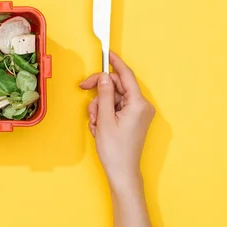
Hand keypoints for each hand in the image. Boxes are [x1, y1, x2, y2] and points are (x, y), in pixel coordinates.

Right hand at [80, 52, 155, 190]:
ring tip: (97, 124)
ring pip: (113, 98)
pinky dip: (104, 114)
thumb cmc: (115, 150)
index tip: (106, 54)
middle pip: (117, 86)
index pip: (126, 76)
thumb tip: (105, 77)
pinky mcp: (132, 119)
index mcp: (139, 104)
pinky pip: (115, 108)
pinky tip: (100, 127)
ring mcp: (137, 113)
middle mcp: (141, 106)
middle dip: (100, 92)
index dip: (115, 63)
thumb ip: (104, 94)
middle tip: (84, 91)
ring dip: (99, 107)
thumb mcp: (105, 119)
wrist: (122, 172)